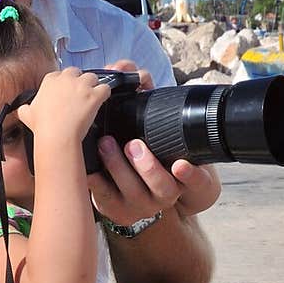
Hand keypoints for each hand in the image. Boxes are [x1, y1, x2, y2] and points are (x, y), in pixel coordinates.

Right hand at [17, 67, 109, 146]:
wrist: (57, 136)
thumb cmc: (43, 127)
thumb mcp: (27, 115)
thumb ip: (26, 108)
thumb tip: (24, 109)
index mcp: (50, 80)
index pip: (60, 74)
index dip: (65, 84)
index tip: (66, 93)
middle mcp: (66, 79)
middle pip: (77, 72)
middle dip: (79, 82)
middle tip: (79, 96)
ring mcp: (81, 85)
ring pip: (93, 77)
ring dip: (93, 86)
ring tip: (91, 99)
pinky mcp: (94, 94)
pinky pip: (105, 88)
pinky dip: (105, 94)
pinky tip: (101, 101)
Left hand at [87, 59, 221, 221]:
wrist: (135, 183)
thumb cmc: (149, 148)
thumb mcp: (157, 128)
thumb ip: (149, 99)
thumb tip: (134, 72)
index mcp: (182, 178)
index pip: (196, 181)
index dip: (190, 176)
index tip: (180, 165)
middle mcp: (164, 195)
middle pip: (159, 187)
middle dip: (145, 167)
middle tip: (132, 144)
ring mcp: (139, 206)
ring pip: (131, 194)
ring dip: (117, 169)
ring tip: (104, 144)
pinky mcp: (115, 210)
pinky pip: (104, 200)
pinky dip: (95, 182)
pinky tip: (87, 166)